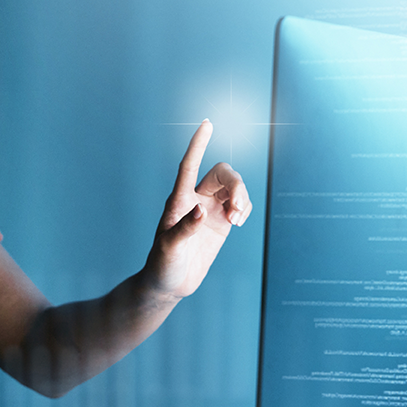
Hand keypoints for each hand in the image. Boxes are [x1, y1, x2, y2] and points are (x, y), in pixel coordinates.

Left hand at [145, 119, 251, 299]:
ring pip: (234, 187)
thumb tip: (201, 211)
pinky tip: (238, 222)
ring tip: (236, 220)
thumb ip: (184, 229)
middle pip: (222, 173)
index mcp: (178, 200)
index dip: (198, 143)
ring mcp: (209, 210)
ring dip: (242, 198)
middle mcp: (194, 199)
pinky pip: (239, 204)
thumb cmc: (162, 265)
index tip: (207, 123)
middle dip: (236, 185)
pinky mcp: (220, 223)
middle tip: (236, 210)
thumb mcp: (169, 248)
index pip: (189, 164)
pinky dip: (245, 208)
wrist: (169, 284)